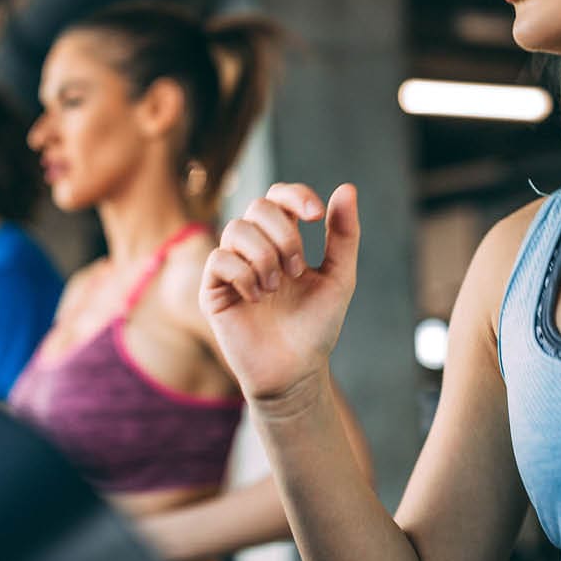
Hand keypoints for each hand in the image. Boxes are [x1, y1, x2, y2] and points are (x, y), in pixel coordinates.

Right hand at [200, 182, 358, 401]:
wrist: (296, 372)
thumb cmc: (316, 327)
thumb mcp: (340, 278)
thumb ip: (344, 235)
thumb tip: (347, 188)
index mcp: (284, 241)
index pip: (279, 197)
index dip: (295, 196)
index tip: (316, 215)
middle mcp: (256, 249)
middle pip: (258, 206)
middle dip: (283, 234)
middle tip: (297, 270)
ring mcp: (232, 267)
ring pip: (236, 229)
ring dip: (264, 255)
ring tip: (277, 287)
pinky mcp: (213, 290)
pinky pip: (219, 259)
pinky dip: (243, 274)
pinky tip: (257, 299)